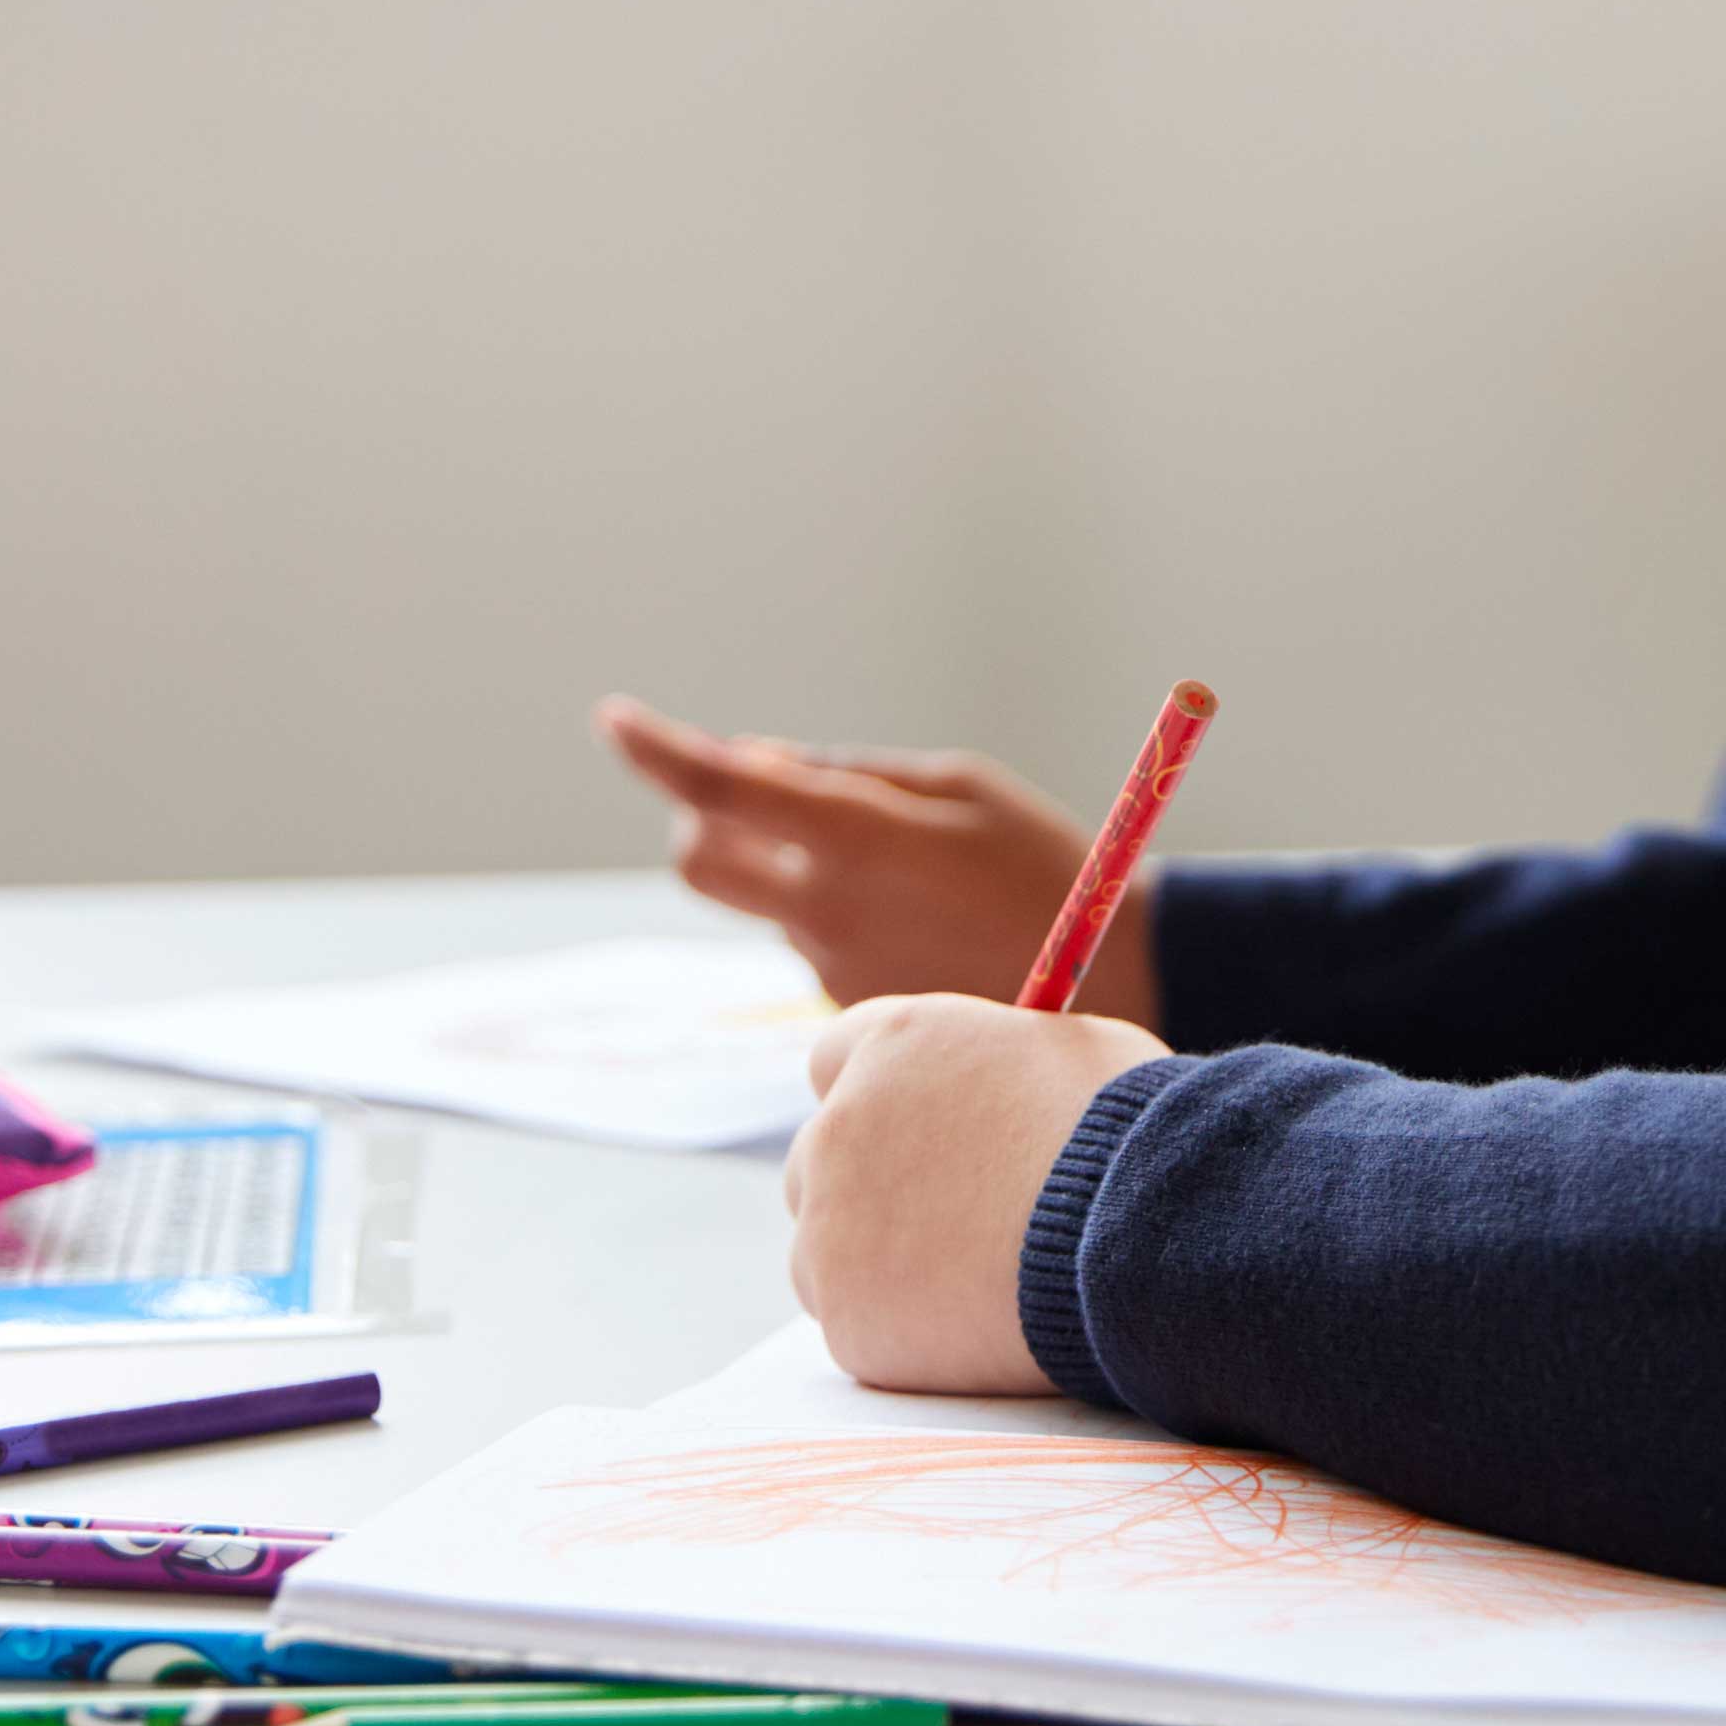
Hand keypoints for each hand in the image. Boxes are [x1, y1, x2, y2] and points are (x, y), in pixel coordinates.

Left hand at [595, 697, 1160, 1025]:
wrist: (1107, 982)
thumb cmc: (1039, 864)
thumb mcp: (958, 787)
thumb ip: (849, 775)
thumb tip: (756, 767)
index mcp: (858, 837)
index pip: (724, 788)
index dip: (659, 749)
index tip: (618, 720)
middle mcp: (826, 909)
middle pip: (699, 861)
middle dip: (704, 819)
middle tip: (753, 796)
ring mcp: (830, 966)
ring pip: (766, 896)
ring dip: (798, 867)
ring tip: (910, 872)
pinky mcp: (846, 1006)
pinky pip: (812, 940)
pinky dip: (839, 912)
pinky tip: (922, 918)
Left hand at [782, 995, 1170, 1395]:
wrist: (1138, 1240)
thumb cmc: (1127, 1137)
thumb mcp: (1069, 1054)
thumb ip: (999, 1066)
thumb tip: (997, 1086)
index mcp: (896, 1044)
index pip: (836, 1058)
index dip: (878, 1095)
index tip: (912, 1127)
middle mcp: (841, 1126)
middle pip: (821, 1160)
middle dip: (871, 1187)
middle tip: (944, 1220)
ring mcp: (833, 1228)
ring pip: (827, 1252)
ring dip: (878, 1264)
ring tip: (972, 1281)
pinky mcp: (848, 1320)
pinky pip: (861, 1325)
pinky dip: (905, 1333)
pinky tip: (975, 1327)